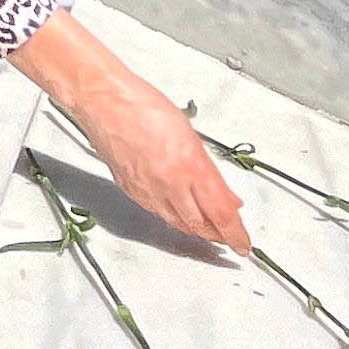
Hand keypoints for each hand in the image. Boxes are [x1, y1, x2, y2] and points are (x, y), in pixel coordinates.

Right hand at [8, 12, 250, 251]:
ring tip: (210, 234)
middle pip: (201, 224)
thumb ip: (209, 170)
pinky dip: (175, 220)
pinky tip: (180, 218)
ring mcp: (149, 191)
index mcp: (190, 166)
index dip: (236, 233)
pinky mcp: (132, 191)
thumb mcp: (190, 135)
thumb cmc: (144, 107)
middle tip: (231, 241)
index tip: (243, 244)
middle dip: (219, 236)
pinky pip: (159, 214)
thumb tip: (225, 194)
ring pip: (179, 223)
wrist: (105, 103)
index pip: (221, 212)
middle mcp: (170, 184)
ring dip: (198, 232)